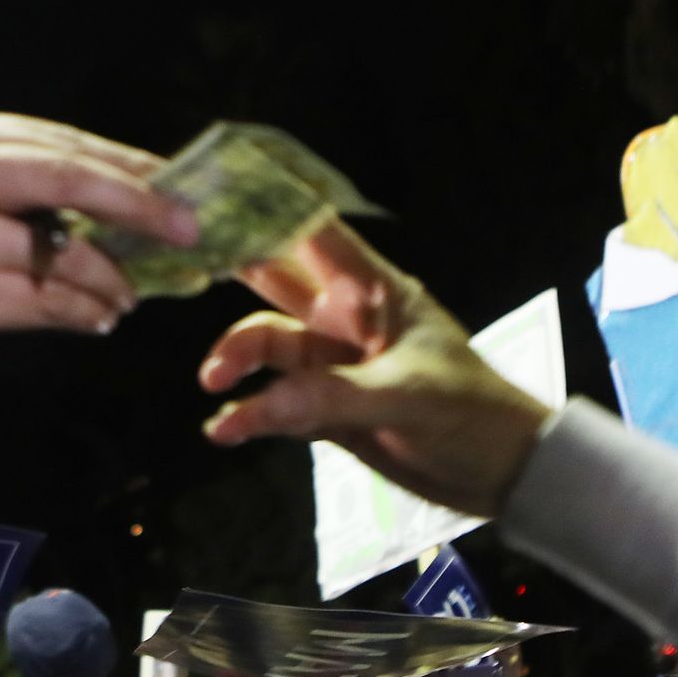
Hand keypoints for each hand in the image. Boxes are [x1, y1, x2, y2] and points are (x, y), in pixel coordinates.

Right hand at [0, 109, 197, 403]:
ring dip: (109, 279)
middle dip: (137, 206)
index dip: (125, 164)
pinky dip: (82, 313)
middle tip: (187, 229)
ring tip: (128, 295)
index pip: (57, 143)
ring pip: (60, 254)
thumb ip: (26, 179)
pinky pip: (45, 303)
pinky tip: (98, 317)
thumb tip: (134, 186)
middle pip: (65, 180)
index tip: (177, 183)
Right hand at [198, 214, 549, 516]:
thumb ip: (332, 397)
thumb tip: (257, 405)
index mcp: (374, 292)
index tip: (212, 198)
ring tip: (214, 384)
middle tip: (176, 262)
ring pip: (265, 346)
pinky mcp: (323, 410)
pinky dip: (246, 414)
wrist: (501, 478)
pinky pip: (272, 403)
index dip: (266, 212)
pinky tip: (225, 430)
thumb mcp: (409, 398)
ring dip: (235, 359)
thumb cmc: (473, 415)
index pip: (313, 234)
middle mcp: (344, 319)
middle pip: (275, 279)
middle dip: (230, 269)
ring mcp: (331, 365)